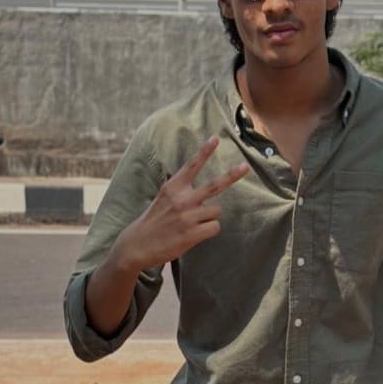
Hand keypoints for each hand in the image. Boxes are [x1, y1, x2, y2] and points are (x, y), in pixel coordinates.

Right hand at [116, 136, 249, 272]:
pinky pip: (215, 227)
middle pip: (214, 185)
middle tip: (245, 167)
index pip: (191, 166)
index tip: (215, 138)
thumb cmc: (154, 221)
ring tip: (193, 223)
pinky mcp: (191, 234)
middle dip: (232, 175)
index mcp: (172, 187)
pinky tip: (195, 234)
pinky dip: (209, 230)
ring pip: (216, 211)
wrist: (137, 245)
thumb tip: (204, 192)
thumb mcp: (163, 198)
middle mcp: (181, 199)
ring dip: (209, 217)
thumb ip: (182, 191)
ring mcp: (187, 217)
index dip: (204, 151)